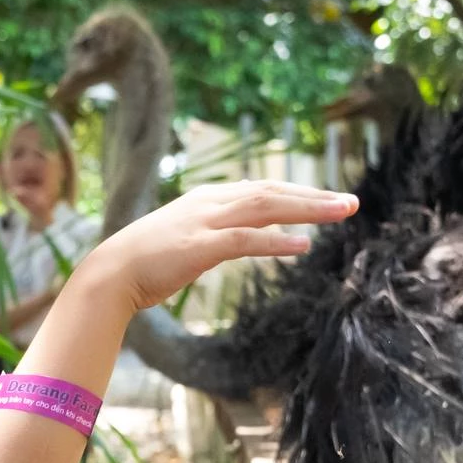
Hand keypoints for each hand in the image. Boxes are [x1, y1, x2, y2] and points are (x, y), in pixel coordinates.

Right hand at [75, 182, 356, 314]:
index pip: (261, 189)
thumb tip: (234, 239)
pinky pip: (247, 239)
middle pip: (271, 192)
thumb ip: (212, 234)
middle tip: (352, 202)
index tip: (327, 200)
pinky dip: (277, 240)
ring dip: (308, 209)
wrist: (110, 273)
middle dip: (314, 196)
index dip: (298, 193)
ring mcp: (204, 222)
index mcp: (206, 199)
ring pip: (266, 207)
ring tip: (341, 213)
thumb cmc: (143, 262)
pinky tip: (304, 243)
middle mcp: (209, 203)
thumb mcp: (183, 240)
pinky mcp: (200, 246)